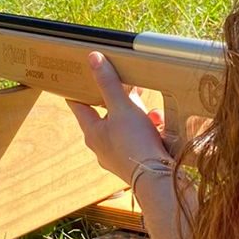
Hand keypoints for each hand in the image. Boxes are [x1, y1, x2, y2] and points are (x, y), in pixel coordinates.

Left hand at [67, 51, 172, 184]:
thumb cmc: (135, 144)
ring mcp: (118, 155)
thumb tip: (93, 59)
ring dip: (139, 115)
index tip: (80, 77)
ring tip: (151, 113)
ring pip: (125, 126)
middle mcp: (102, 146)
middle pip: (106, 114)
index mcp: (92, 133)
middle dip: (120, 100)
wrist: (157, 179)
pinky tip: (159, 126)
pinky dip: (149, 130)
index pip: (78, 105)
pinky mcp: (135, 162)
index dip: (79, 89)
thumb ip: (108, 83)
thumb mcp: (122, 107)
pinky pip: (139, 139)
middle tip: (130, 87)